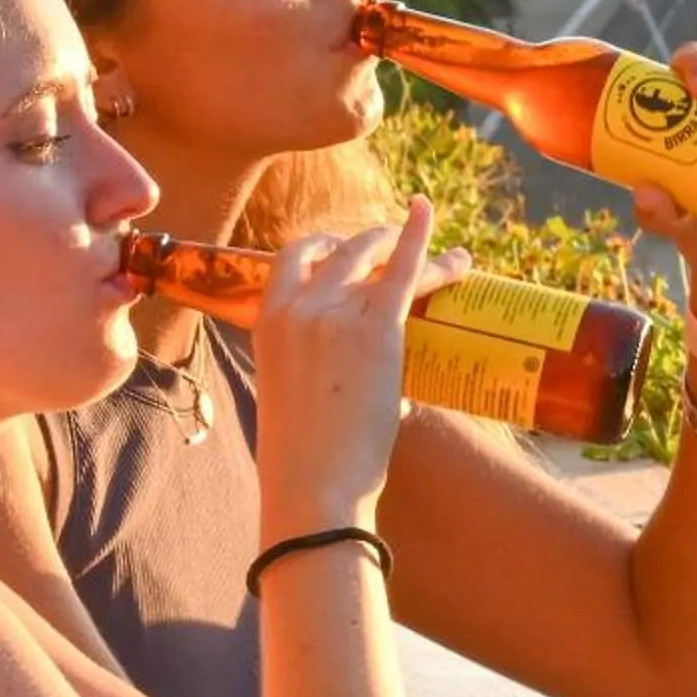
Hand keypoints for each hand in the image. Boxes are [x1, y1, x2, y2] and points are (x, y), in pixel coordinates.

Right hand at [251, 200, 451, 533]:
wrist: (313, 484)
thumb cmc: (302, 456)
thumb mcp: (287, 390)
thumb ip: (305, 362)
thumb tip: (343, 363)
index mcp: (266, 319)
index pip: (290, 258)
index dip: (321, 244)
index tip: (341, 245)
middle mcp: (298, 305)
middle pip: (340, 252)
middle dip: (370, 243)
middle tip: (394, 245)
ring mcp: (337, 312)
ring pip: (377, 259)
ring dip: (403, 244)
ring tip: (431, 245)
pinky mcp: (378, 328)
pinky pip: (405, 270)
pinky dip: (421, 237)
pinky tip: (428, 212)